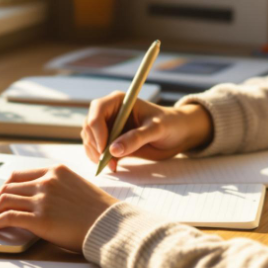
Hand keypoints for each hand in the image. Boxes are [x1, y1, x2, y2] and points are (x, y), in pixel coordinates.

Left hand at [0, 165, 117, 251]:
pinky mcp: (40, 218)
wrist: (111, 225)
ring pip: (4, 200)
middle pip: (7, 187)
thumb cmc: (98, 211)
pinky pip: (8, 217)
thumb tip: (36, 199)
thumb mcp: (77, 188)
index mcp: (55, 171)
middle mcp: (47, 181)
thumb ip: (56, 188)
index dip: (2, 187)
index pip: (19, 175)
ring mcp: (42, 198)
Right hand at [82, 93, 211, 169]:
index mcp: (119, 101)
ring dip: (95, 154)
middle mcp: (110, 112)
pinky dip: (100, 159)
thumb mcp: (156, 129)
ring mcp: (109, 127)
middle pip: (89, 127)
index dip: (97, 130)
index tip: (105, 149)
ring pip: (90, 139)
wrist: (178, 133)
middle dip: (95, 145)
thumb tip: (113, 150)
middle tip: (108, 163)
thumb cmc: (170, 124)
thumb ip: (136, 138)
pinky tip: (113, 166)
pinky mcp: (111, 141)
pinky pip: (97, 150)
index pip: (97, 111)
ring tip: (112, 166)